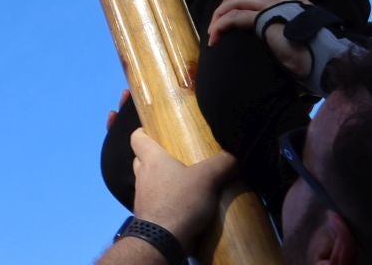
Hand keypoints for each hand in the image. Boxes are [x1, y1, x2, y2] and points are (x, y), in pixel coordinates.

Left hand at [128, 128, 235, 248]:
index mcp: (151, 159)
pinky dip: (164, 199)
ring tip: (181, 181)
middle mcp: (142, 175)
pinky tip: (181, 203)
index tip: (154, 131)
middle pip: (142, 159)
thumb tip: (234, 155)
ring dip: (161, 180)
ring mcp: (142, 196)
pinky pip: (154, 201)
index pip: (136, 137)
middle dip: (155, 157)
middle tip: (175, 158)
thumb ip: (221, 164)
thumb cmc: (179, 201)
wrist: (162, 239)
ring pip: (148, 181)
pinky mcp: (148, 214)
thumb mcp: (206, 178)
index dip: (143, 131)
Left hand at [208, 0, 312, 79]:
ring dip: (220, 15)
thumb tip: (276, 28)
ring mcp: (272, 5)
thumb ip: (291, 22)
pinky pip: (233, 17)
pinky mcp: (261, 18)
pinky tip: (215, 36)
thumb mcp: (304, 30)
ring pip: (237, 2)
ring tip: (212, 31)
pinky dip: (220, 26)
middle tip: (219, 14)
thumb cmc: (316, 49)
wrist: (322, 57)